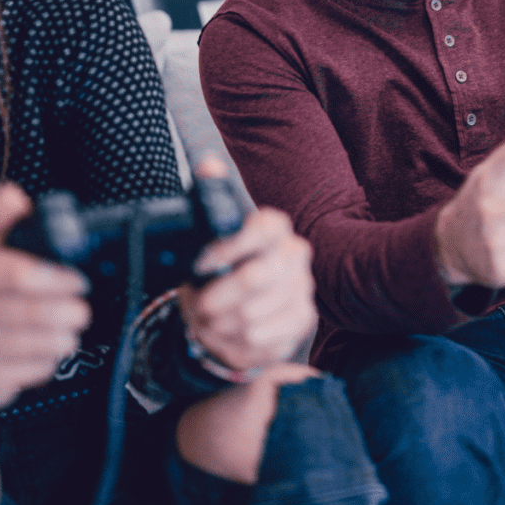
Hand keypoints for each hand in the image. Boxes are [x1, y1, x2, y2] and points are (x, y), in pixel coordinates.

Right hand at [0, 182, 91, 410]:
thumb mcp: (0, 255)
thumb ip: (11, 225)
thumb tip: (7, 194)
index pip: (14, 272)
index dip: (55, 278)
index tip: (79, 281)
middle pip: (26, 311)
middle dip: (64, 312)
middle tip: (82, 311)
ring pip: (27, 344)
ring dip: (59, 339)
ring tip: (70, 333)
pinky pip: (22, 373)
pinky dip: (44, 365)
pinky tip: (48, 356)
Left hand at [176, 166, 315, 373]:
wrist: (230, 310)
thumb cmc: (216, 268)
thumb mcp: (204, 231)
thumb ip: (207, 194)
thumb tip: (210, 165)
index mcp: (273, 227)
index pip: (266, 227)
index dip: (231, 246)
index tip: (203, 262)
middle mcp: (294, 254)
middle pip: (258, 276)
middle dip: (220, 295)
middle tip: (201, 302)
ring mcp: (302, 288)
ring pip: (256, 312)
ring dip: (223, 320)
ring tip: (210, 318)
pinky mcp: (302, 319)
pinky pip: (265, 336)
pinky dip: (238, 339)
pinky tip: (230, 331)